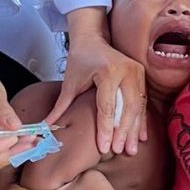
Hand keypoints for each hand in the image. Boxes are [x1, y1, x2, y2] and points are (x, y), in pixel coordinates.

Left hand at [48, 9, 146, 155]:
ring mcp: (137, 72)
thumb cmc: (80, 59)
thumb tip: (46, 126)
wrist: (92, 38)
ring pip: (137, 106)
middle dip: (123, 133)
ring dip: (135, 130)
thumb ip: (61, 106)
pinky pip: (143, 101)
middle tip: (120, 151)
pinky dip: (141, 120)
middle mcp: (126, 71)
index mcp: (108, 71)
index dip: (105, 129)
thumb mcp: (70, 82)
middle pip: (127, 108)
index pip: (107, 106)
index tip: (104, 148)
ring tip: (131, 150)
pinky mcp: (142, 75)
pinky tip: (141, 136)